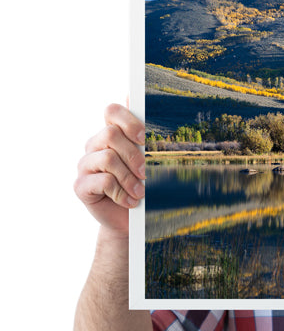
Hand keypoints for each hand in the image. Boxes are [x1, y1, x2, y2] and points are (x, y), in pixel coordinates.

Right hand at [74, 104, 146, 235]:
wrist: (129, 219)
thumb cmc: (142, 186)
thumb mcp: (149, 162)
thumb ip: (148, 141)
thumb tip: (154, 114)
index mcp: (111, 134)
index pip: (112, 111)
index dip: (128, 121)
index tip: (145, 138)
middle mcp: (95, 146)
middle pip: (110, 135)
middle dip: (133, 155)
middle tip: (146, 172)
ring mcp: (85, 165)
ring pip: (108, 158)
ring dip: (129, 177)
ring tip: (140, 192)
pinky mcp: (80, 185)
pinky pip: (102, 181)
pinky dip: (121, 192)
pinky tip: (130, 201)